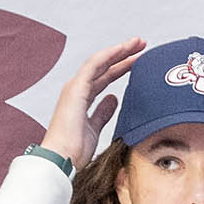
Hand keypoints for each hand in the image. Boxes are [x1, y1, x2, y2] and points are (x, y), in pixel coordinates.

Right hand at [39, 39, 143, 167]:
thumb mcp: (95, 128)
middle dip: (124, 55)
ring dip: (120, 51)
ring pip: (100, 62)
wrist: (61, 160)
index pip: (105, 78)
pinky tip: (122, 49)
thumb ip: (103, 112)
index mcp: (81, 99)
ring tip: (138, 43)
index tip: (139, 61)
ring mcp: (75, 88)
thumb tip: (114, 99)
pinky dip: (108, 55)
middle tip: (142, 45)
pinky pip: (94, 66)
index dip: (122, 67)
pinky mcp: (75, 89)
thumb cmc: (74, 151)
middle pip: (104, 67)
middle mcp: (77, 90)